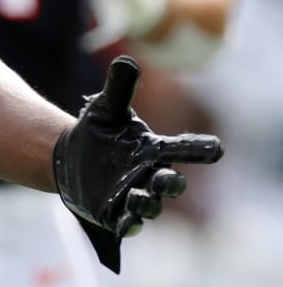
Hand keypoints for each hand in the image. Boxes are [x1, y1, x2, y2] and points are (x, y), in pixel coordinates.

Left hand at [52, 56, 221, 271]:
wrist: (70, 157)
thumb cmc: (97, 132)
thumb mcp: (106, 109)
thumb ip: (119, 88)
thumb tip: (125, 61)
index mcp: (153, 151)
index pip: (182, 149)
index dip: (199, 149)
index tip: (216, 149)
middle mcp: (149, 176)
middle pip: (170, 183)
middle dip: (170, 183)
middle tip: (165, 179)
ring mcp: (134, 197)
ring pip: (150, 206)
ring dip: (147, 204)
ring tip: (138, 199)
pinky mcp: (115, 214)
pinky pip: (127, 224)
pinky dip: (129, 226)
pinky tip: (127, 225)